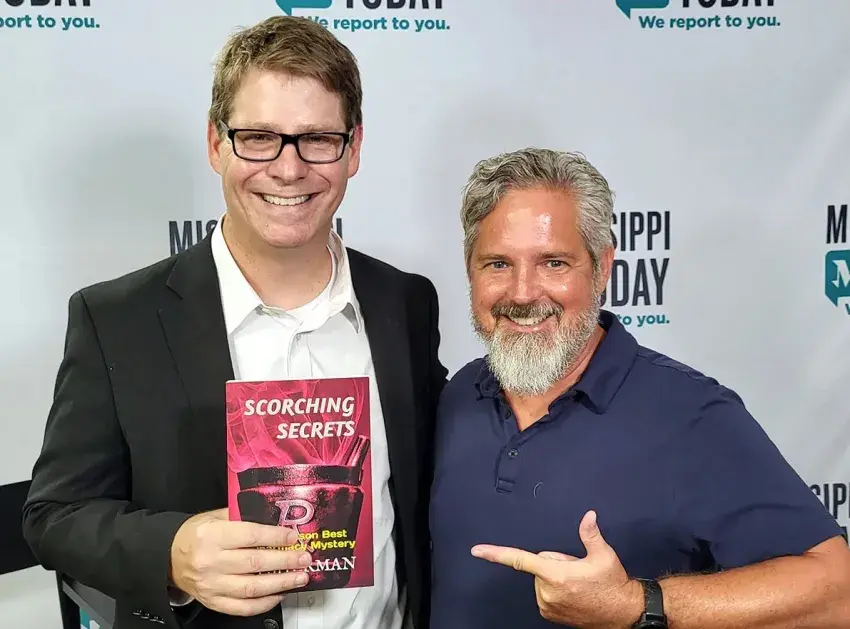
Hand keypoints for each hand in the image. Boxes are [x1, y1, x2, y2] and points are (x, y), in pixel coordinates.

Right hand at [169, 508, 311, 615]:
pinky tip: (279, 594)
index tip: (293, 538)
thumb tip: (275, 519)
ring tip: (299, 577)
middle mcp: (211, 562)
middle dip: (285, 561)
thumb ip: (243, 517)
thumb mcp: (215, 517)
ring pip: (252, 588)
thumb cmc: (195, 534)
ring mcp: (212, 585)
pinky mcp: (213, 601)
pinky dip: (264, 603)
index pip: (250, 536)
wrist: (168, 557)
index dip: (275, 538)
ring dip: (280, 584)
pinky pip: (243, 608)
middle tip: (303, 558)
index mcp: (212, 536)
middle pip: (255, 563)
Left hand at [470, 510, 642, 628]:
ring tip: (578, 582)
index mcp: (555, 575)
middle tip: (576, 568)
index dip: (496, 554)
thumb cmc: (613, 584)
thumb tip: (589, 515)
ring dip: (554, 577)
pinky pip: (544, 593)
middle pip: (538, 565)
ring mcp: (547, 605)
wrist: (622, 612)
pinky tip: (573, 592)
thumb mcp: (604, 556)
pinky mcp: (549, 614)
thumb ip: (590, 534)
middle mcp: (547, 592)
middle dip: (553, 563)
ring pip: (541, 580)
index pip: (519, 560)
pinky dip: (554, 589)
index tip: (477, 550)